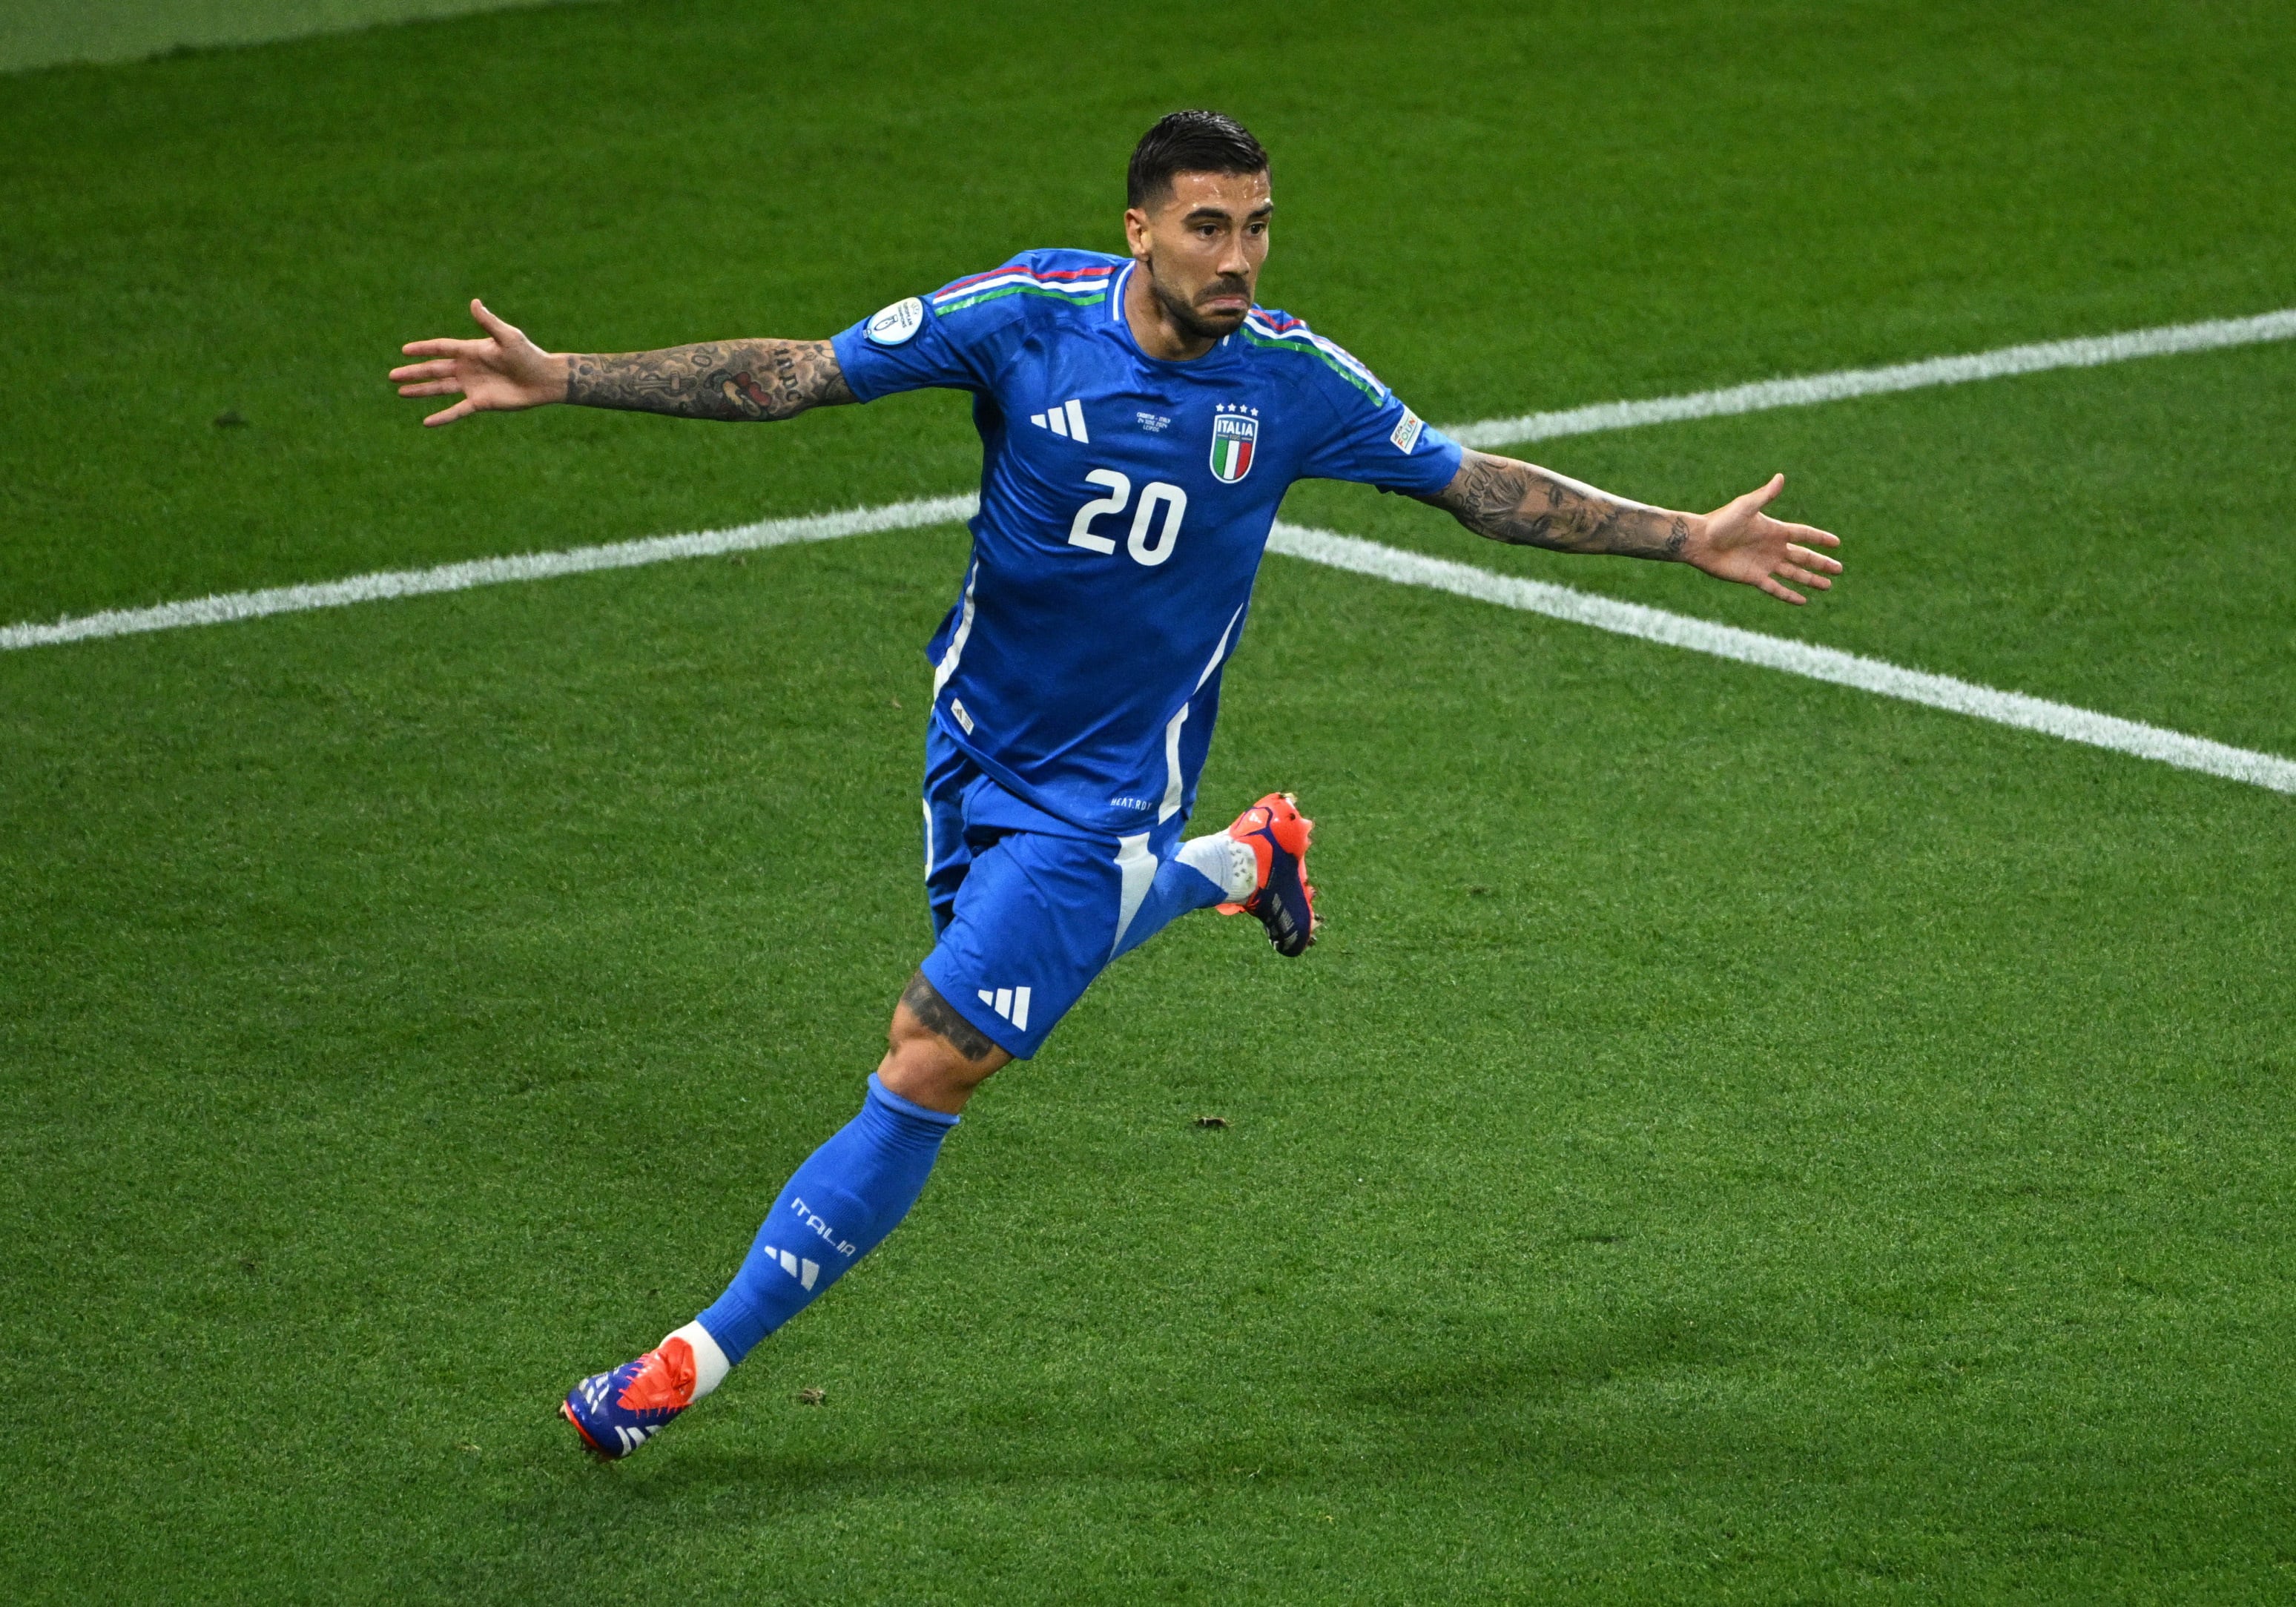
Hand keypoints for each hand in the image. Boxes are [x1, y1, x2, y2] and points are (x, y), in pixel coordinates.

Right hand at [389, 299, 565, 425]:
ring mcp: (472, 386)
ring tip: (401, 392)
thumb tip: (474, 302)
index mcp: (471, 350)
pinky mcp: (480, 403)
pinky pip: (457, 411)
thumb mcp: (508, 337)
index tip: (404, 350)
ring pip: (440, 389)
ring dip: (421, 391)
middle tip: (392, 375)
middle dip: (413, 372)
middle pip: (434, 370)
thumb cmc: (529, 355)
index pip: (440, 348)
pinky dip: (442, 417)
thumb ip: (489, 323)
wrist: (544, 379)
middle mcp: (467, 368)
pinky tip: (427, 422)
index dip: (423, 349)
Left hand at [1682, 474, 1842, 603]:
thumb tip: (1781, 477)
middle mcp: (1772, 548)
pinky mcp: (1754, 577)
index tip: (1836, 543)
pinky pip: (1776, 588)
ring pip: (1794, 574)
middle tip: (1839, 569)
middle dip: (1821, 563)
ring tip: (1828, 586)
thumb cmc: (1721, 521)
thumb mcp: (1746, 507)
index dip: (1820, 538)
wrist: (1699, 541)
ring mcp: (1764, 564)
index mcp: (1774, 530)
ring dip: (1811, 580)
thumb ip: (1765, 495)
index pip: (1804, 534)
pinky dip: (1789, 594)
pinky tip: (1803, 601)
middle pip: (1803, 557)